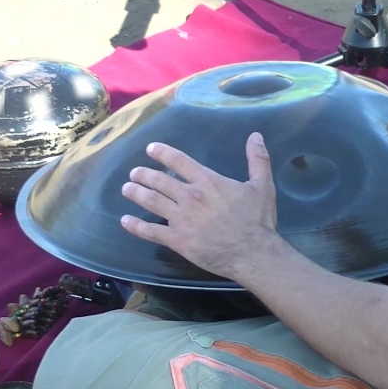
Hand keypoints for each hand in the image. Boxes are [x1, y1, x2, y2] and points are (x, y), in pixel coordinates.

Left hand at [120, 132, 279, 280]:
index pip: (179, 161)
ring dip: (136, 193)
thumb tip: (255, 136)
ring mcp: (181, 219)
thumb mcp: (262, 186)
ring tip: (127, 188)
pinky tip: (126, 221)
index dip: (162, 153)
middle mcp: (190, 196)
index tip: (150, 149)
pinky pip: (150, 231)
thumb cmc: (258, 220)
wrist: (252, 252)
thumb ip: (257, 160)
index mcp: (208, 181)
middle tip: (134, 172)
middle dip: (143, 174)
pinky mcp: (177, 240)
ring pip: (151, 201)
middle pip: (159, 181)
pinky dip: (135, 226)